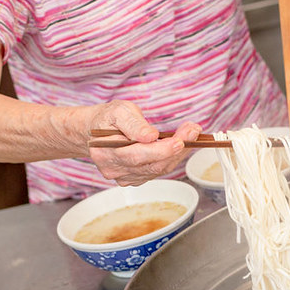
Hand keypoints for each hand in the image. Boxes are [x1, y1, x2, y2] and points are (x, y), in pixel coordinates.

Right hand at [86, 101, 201, 185]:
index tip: (181, 139)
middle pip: (151, 165)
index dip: (162, 149)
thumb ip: (133, 124)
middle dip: (176, 149)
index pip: (137, 155)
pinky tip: (180, 145)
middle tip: (193, 131)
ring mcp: (124, 177)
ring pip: (158, 170)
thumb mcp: (118, 111)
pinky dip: (172, 158)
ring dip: (178, 153)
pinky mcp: (134, 178)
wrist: (96, 131)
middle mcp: (114, 169)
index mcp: (106, 152)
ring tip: (191, 133)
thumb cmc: (108, 119)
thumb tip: (150, 136)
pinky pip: (157, 171)